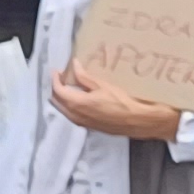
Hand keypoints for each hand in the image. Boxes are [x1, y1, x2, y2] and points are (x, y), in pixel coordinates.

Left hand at [51, 65, 183, 141]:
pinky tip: (79, 100)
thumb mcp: (103, 86)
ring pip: (64, 110)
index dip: (55, 79)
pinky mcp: (90, 127)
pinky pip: (73, 116)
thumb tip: (74, 65)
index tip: (57, 71)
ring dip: (63, 99)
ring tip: (69, 87)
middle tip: (62, 78)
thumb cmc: (123, 101)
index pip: (58, 91)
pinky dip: (70, 106)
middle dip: (56, 89)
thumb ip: (85, 77)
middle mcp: (75, 116)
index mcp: (77, 104)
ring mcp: (82, 123)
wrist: (139, 121)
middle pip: (57, 102)